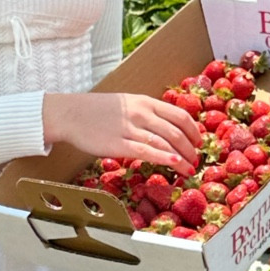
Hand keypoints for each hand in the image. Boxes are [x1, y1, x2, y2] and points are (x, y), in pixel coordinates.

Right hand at [41, 91, 201, 174]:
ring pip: (166, 143)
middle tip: (196, 159)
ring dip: (182, 157)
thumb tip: (166, 127)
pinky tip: (175, 164)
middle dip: (191, 148)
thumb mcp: (127, 103)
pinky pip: (148, 152)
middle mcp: (141, 114)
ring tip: (189, 168)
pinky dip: (165, 158)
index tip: (199, 142)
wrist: (70, 114)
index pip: (180, 116)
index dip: (194, 131)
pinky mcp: (120, 144)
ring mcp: (131, 129)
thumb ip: (146, 112)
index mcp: (145, 102)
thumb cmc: (97, 110)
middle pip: (177, 132)